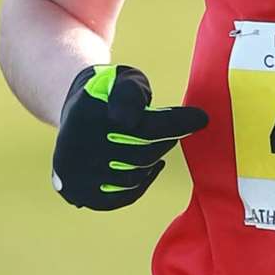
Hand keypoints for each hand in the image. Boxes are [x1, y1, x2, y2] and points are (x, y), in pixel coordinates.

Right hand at [51, 65, 207, 209]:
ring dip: (153, 162)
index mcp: (86, 111)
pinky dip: (141, 185)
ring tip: (156, 145)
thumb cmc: (108, 92)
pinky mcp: (77, 192)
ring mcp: (74, 172)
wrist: (72, 114)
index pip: (141, 124)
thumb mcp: (121, 77)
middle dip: (167, 139)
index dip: (177, 122)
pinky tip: (150, 168)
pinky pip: (121, 197)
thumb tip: (129, 120)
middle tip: (179, 128)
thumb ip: (133, 91)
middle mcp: (75, 145)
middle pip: (142, 153)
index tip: (202, 118)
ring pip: (134, 176)